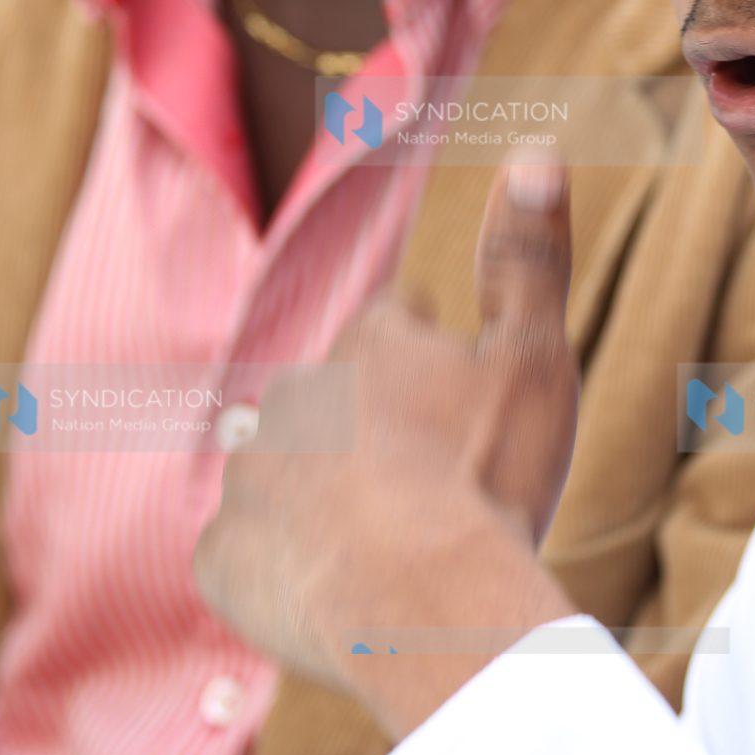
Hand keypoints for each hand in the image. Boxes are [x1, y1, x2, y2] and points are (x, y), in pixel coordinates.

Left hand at [196, 159, 579, 734]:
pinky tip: (334, 592)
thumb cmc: (487, 476)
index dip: (434, 366)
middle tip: (437, 490)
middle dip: (375, 432)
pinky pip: (249, 553)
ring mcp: (246, 478)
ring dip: (325, 499)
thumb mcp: (534, 359)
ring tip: (385, 549)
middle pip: (338, 403)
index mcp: (367, 341)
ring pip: (288, 475)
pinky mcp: (218, 559)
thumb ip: (528, 257)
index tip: (466, 414)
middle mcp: (291, 393)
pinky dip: (284, 568)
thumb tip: (537, 146)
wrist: (425, 608)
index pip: (396, 328)